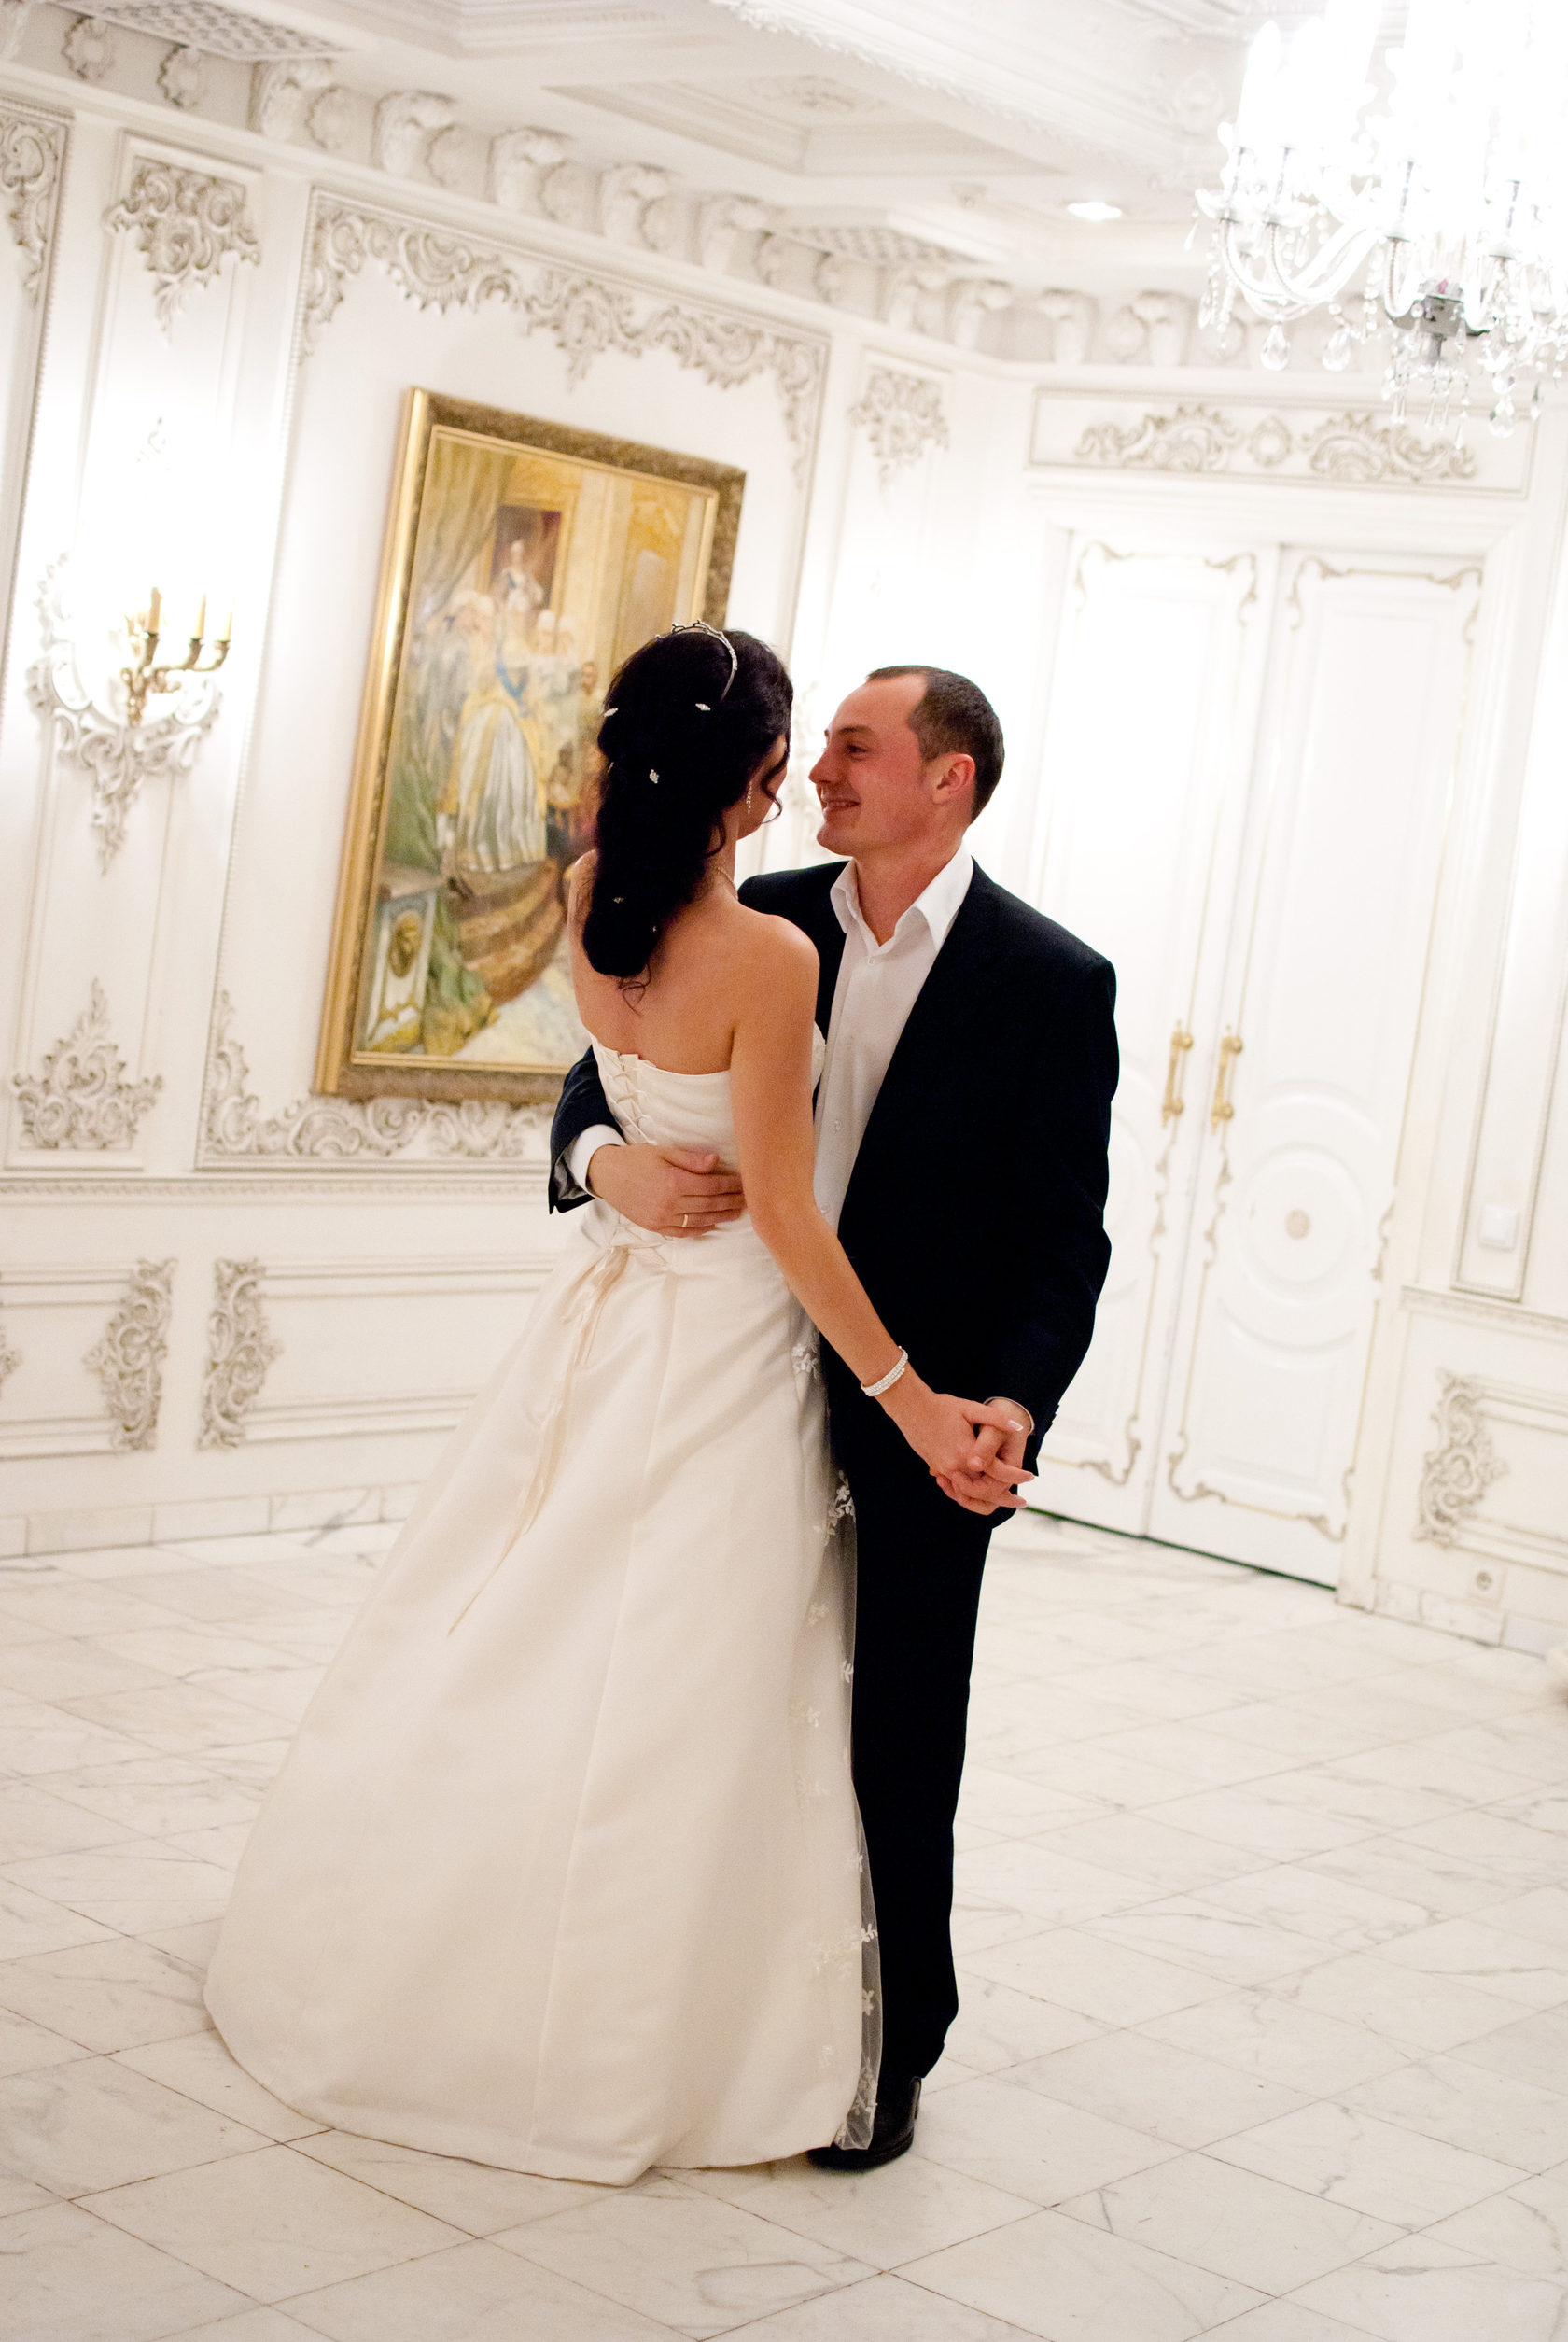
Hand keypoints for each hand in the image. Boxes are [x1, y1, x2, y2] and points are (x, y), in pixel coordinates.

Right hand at [587, 1142, 744, 1237]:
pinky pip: (683, 1232)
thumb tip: (715, 1161)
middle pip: (709, 1204)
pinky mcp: (655, 1227)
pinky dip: (700, 1230)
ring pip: (699, 1220)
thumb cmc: (636, 1159)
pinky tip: (712, 1225)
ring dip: (721, 1217)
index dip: (730, 1185)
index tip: (744, 1182)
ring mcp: (661, 1218)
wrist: (607, 1175)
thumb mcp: (662, 1152)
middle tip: (748, 1199)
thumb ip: (690, 1159)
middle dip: (731, 1202)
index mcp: (672, 1182)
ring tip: (736, 1213)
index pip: (711, 1186)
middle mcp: (668, 1203)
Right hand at [880, 1377, 1033, 1505]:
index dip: (1016, 1476)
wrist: (910, 1408)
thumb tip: (1018, 1427)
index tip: (1030, 1477)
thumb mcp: (970, 1408)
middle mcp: (955, 1466)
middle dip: (1003, 1498)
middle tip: (1020, 1502)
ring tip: (1002, 1501)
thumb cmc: (941, 1406)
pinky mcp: (935, 1469)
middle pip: (983, 1491)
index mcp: (967, 1452)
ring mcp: (943, 1470)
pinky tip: (978, 1491)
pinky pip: (954, 1488)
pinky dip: (967, 1493)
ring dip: (984, 1500)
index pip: (996, 1473)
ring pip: (967, 1495)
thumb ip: (995, 1419)